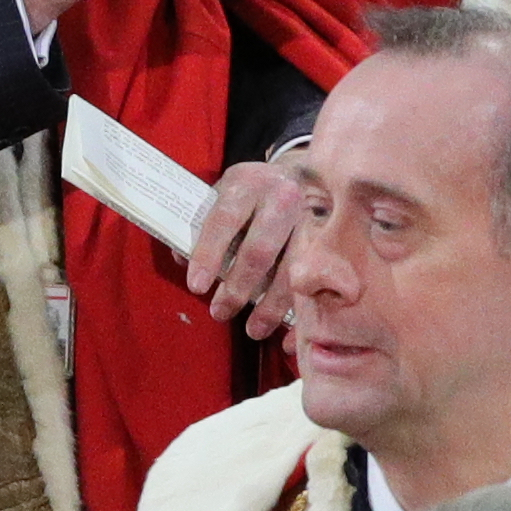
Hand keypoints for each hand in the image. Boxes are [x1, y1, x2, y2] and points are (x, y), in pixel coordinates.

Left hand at [183, 155, 304, 327]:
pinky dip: (302, 310)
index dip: (209, 254)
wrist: (298, 175)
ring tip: (253, 330)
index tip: (196, 287)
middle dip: (238, 287)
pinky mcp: (328, 239)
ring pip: (292, 268)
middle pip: (260, 250)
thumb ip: (202, 224)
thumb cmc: (251, 193)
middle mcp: (282, 197)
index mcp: (248, 183)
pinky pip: (318, 278)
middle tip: (220, 313)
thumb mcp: (224, 195)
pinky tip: (287, 334)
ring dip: (270, 305)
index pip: (224, 219)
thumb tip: (182, 259)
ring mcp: (310, 218)